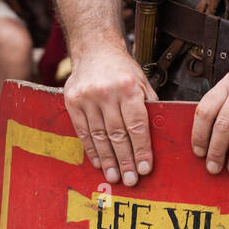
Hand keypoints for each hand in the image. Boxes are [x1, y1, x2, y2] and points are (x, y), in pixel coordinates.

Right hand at [63, 46, 156, 185]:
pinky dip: (92, 150)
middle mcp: (106, 92)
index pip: (137, 124)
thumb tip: (156, 137)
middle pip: (117, 134)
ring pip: (99, 136)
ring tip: (115, 176)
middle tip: (131, 179)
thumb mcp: (142, 81)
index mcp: (128, 86)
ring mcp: (87, 97)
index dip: (141, 149)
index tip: (145, 168)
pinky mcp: (72, 101)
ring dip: (108, 160)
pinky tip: (99, 162)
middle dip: (126, 160)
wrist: (95, 48)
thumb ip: (148, 106)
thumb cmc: (122, 68)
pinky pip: (83, 131)